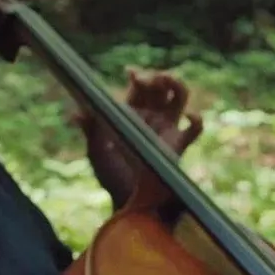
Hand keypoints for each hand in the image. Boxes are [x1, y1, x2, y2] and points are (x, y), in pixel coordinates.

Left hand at [76, 70, 203, 208]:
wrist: (129, 201)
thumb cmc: (110, 177)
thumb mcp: (96, 153)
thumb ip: (91, 131)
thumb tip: (77, 113)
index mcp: (131, 114)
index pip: (138, 87)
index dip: (138, 77)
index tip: (132, 74)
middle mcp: (151, 117)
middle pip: (161, 86)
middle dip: (157, 77)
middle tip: (149, 80)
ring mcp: (167, 129)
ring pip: (180, 97)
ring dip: (178, 85)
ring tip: (169, 81)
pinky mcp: (179, 145)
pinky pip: (195, 128)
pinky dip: (197, 119)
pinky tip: (189, 116)